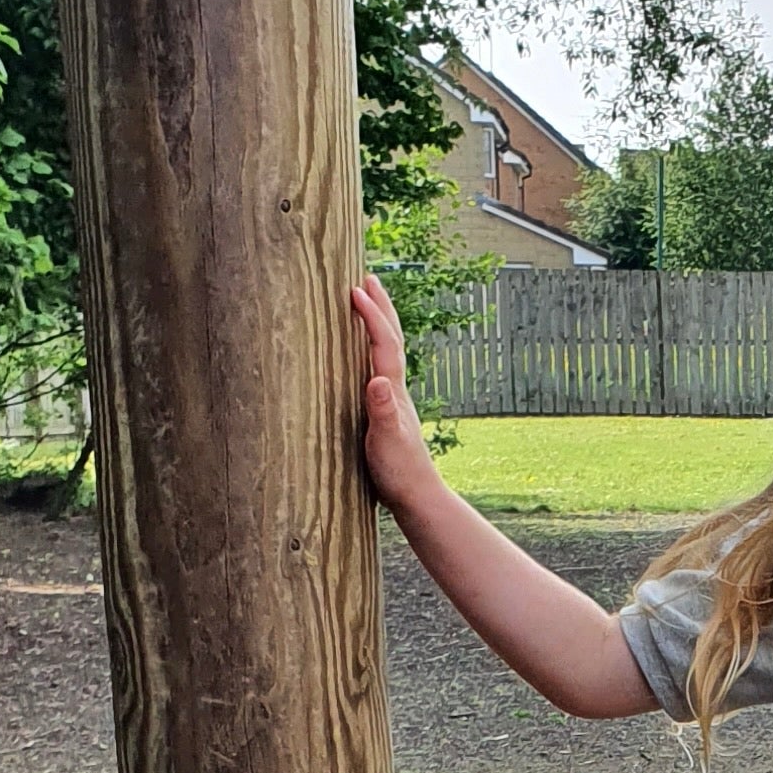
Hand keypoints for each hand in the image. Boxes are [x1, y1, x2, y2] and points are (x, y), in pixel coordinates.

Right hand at [347, 271, 443, 513]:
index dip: (371, 316)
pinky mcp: (387, 409)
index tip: (355, 289)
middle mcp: (396, 389)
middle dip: (380, 306)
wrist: (416, 496)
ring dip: (379, 323)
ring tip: (368, 302)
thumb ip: (382, 411)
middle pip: (391, 338)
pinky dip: (372, 349)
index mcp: (393, 391)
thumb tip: (377, 380)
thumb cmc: (399, 472)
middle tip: (368, 277)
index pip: (383, 344)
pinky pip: (379, 367)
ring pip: (387, 350)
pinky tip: (365, 353)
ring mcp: (393, 398)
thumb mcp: (386, 442)